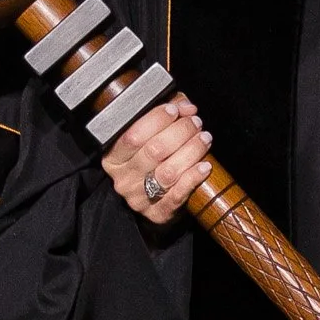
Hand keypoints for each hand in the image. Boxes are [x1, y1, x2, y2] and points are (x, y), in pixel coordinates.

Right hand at [102, 95, 213, 225]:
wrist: (154, 201)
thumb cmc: (152, 159)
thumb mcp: (151, 134)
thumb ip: (166, 114)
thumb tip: (185, 105)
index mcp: (114, 157)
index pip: (132, 135)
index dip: (156, 119)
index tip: (175, 109)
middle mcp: (123, 178)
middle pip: (154, 151)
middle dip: (180, 131)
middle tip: (196, 122)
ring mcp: (139, 198)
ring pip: (168, 171)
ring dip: (191, 151)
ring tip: (204, 139)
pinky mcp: (157, 213)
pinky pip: (178, 194)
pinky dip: (194, 177)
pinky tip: (205, 165)